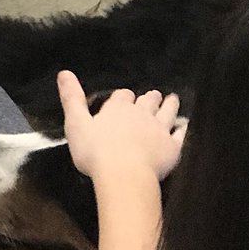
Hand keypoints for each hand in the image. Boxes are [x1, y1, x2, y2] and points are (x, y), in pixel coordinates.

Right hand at [58, 70, 183, 182]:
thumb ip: (72, 99)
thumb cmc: (95, 152)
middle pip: (148, 100)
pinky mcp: (172, 147)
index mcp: (117, 109)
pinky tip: (184, 127)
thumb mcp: (76, 124)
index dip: (123, 97)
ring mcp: (159, 130)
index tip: (124, 98)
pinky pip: (180, 135)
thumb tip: (64, 73)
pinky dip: (182, 129)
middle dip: (149, 98)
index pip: (123, 96)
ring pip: (167, 112)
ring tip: (172, 99)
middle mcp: (141, 114)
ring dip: (169, 104)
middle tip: (153, 95)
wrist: (124, 176)